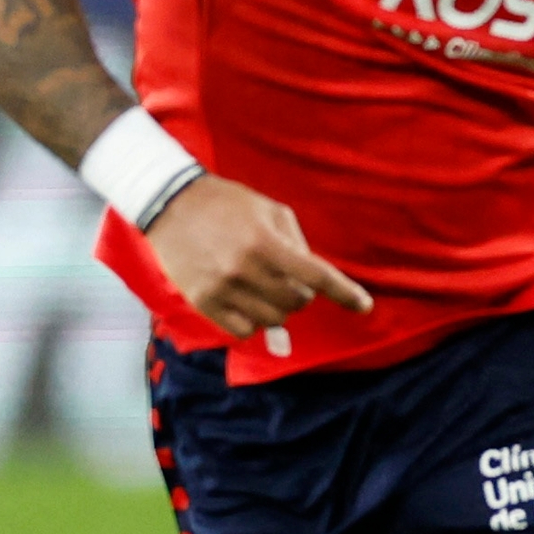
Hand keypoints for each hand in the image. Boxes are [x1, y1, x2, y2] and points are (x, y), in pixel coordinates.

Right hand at [148, 173, 376, 336]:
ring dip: (278, 308)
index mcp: (265, 242)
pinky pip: (244, 330)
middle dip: (301, 293)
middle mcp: (244, 269)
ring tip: (265, 287)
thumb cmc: (228, 204)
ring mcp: (222, 288)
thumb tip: (313, 280)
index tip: (364, 306)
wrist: (170, 203)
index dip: (344, 293)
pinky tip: (247, 301)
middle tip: (289, 278)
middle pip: (297, 303)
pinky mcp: (202, 302)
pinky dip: (253, 321)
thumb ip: (296, 243)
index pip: (315, 276)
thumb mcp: (270, 210)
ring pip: (273, 320)